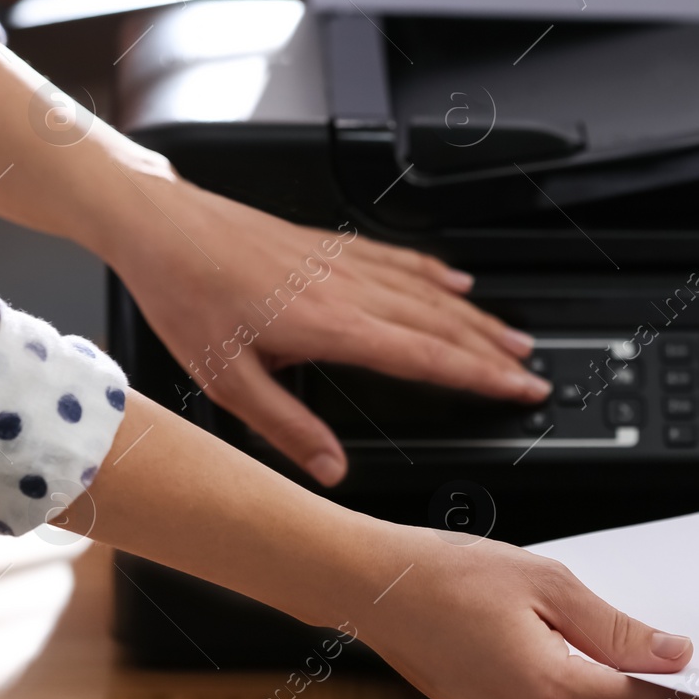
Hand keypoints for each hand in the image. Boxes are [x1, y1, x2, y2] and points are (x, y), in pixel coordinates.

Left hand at [107, 177, 550, 485]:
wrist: (165, 228)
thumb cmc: (188, 297)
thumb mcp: (228, 381)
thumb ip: (287, 428)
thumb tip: (332, 470)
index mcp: (334, 327)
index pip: (429, 357)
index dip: (482, 375)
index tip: (518, 387)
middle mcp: (351, 290)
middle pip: (443, 325)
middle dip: (495, 351)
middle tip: (533, 371)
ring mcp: (346, 264)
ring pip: (431, 292)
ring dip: (478, 317)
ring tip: (512, 336)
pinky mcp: (332, 246)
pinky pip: (401, 260)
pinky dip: (437, 274)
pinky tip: (457, 282)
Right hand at [360, 534, 698, 698]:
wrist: (375, 584)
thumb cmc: (449, 574)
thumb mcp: (550, 583)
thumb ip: (617, 628)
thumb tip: (670, 653)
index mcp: (548, 692)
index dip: (689, 692)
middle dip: (650, 679)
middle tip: (680, 638)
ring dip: (610, 677)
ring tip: (623, 629)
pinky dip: (574, 679)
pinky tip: (577, 642)